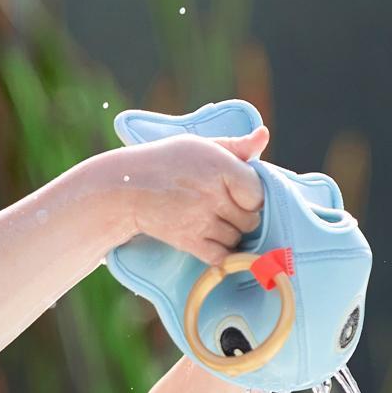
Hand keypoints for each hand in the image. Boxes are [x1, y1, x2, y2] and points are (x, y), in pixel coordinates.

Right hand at [116, 126, 268, 266]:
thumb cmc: (168, 162)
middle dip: (244, 216)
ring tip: (218, 222)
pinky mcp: (188, 242)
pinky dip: (223, 254)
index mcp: (221, 168)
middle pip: (250, 219)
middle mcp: (212, 196)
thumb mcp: (202, 146)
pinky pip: (220, 257)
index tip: (242, 193)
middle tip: (229, 208)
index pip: (258, 193)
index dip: (254, 196)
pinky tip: (216, 242)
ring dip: (232, 233)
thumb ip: (236, 145)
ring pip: (236, 238)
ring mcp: (200, 221)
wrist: (127, 188)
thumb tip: (264, 135)